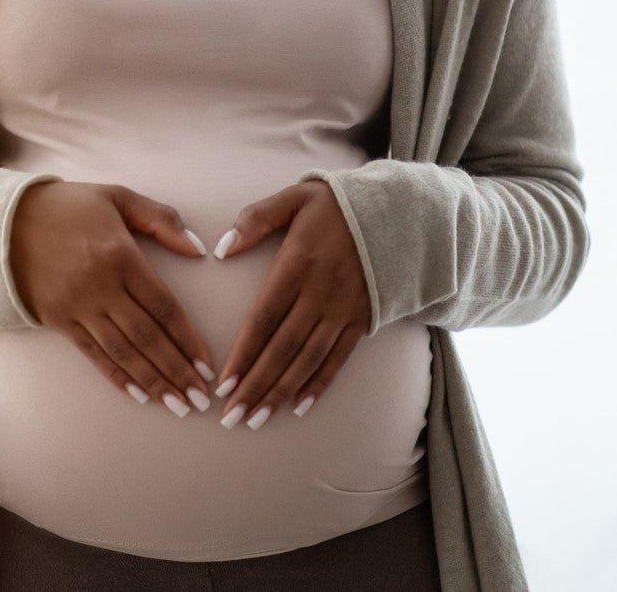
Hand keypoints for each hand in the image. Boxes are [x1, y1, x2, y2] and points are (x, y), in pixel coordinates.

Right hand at [8, 180, 219, 417]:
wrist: (3, 221)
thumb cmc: (69, 205)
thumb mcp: (117, 197)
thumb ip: (161, 219)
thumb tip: (199, 249)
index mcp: (121, 255)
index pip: (163, 307)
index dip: (188, 339)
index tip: (208, 365)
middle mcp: (100, 287)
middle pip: (147, 337)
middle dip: (177, 371)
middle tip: (202, 400)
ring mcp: (77, 307)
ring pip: (122, 353)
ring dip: (153, 382)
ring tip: (178, 405)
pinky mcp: (57, 321)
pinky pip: (93, 355)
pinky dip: (117, 377)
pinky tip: (139, 395)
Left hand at [212, 179, 370, 429]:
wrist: (396, 211)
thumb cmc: (335, 204)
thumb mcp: (294, 197)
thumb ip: (255, 219)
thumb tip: (220, 249)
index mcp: (297, 263)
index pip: (263, 318)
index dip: (242, 354)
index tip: (222, 385)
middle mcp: (320, 292)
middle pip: (282, 348)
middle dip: (255, 386)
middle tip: (230, 419)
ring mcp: (343, 309)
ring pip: (308, 359)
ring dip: (281, 392)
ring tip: (256, 419)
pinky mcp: (361, 318)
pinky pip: (338, 357)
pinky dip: (319, 383)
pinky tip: (299, 406)